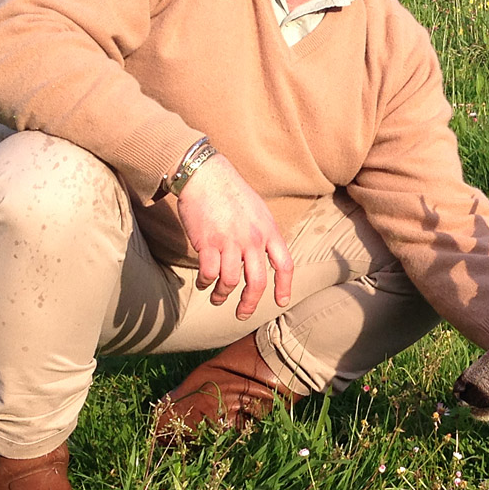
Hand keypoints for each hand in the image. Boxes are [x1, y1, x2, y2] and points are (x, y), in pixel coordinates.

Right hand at [175, 153, 292, 318]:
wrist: (206, 175)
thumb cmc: (231, 191)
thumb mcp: (258, 211)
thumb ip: (263, 234)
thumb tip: (264, 257)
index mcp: (269, 231)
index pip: (284, 264)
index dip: (285, 286)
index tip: (281, 302)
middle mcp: (252, 239)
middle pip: (258, 282)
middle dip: (250, 303)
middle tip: (243, 314)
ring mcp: (230, 241)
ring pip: (230, 282)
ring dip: (222, 295)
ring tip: (217, 298)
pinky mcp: (207, 242)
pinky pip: (209, 273)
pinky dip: (206, 282)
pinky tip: (204, 283)